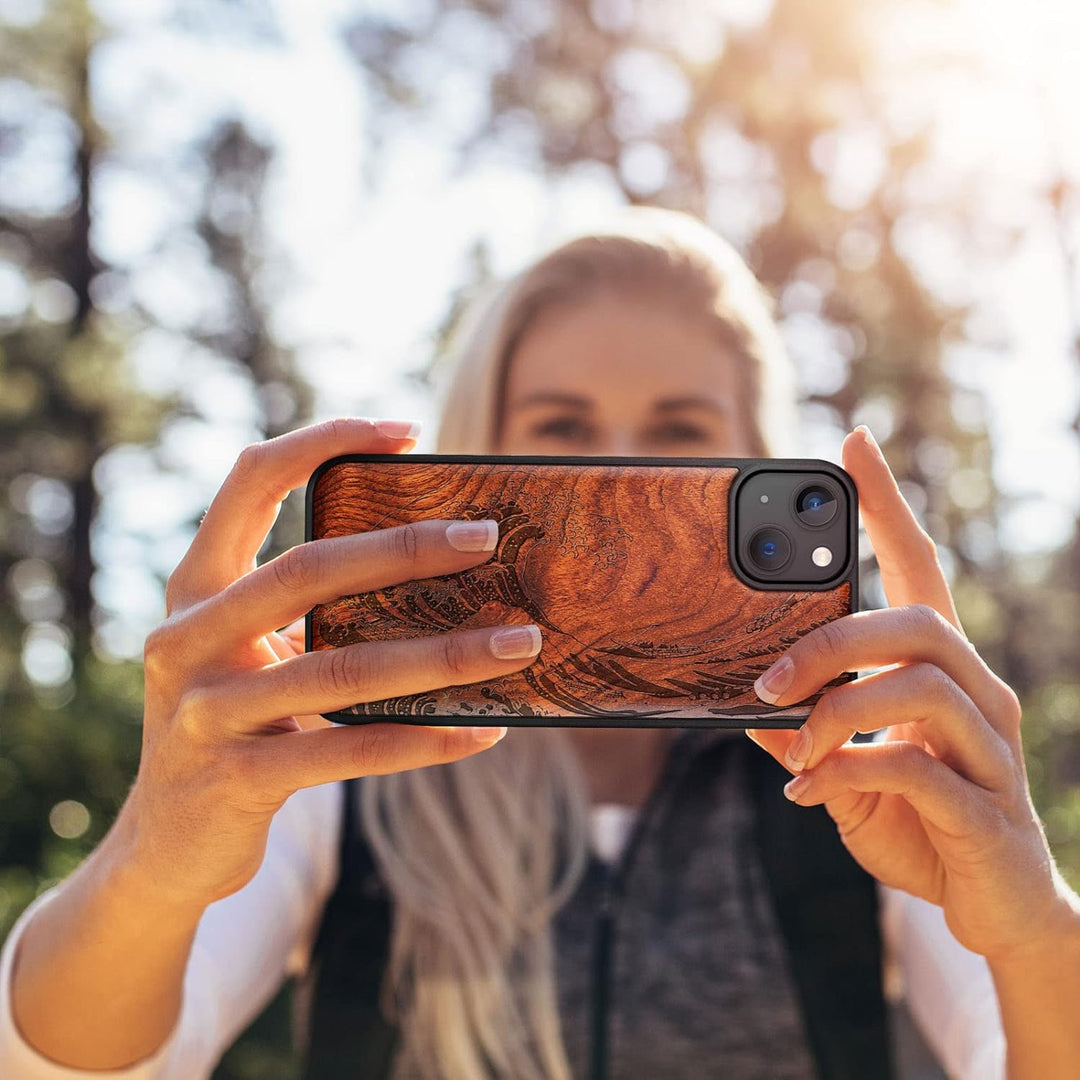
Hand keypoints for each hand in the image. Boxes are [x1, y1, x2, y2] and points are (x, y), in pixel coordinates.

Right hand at [119, 417, 543, 910]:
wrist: (164, 846)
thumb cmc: (233, 725)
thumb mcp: (250, 654)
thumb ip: (308, 611)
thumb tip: (438, 569)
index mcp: (196, 588)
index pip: (251, 482)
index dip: (323, 442)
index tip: (407, 431)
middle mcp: (188, 639)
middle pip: (307, 570)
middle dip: (405, 549)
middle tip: (487, 538)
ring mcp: (205, 712)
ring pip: (343, 668)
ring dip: (445, 654)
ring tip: (519, 643)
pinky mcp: (236, 779)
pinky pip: (350, 751)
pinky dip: (425, 739)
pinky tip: (484, 731)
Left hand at [745, 425, 1074, 962]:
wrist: (993, 908)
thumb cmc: (919, 822)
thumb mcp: (845, 771)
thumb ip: (806, 735)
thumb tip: (746, 709)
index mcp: (940, 671)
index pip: (919, 568)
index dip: (888, 505)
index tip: (853, 444)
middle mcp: (977, 694)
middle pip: (917, 622)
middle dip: (832, 642)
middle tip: (767, 680)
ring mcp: (990, 750)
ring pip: (921, 686)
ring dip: (837, 710)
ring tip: (792, 745)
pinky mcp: (987, 809)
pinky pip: (916, 767)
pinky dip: (849, 771)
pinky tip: (811, 791)